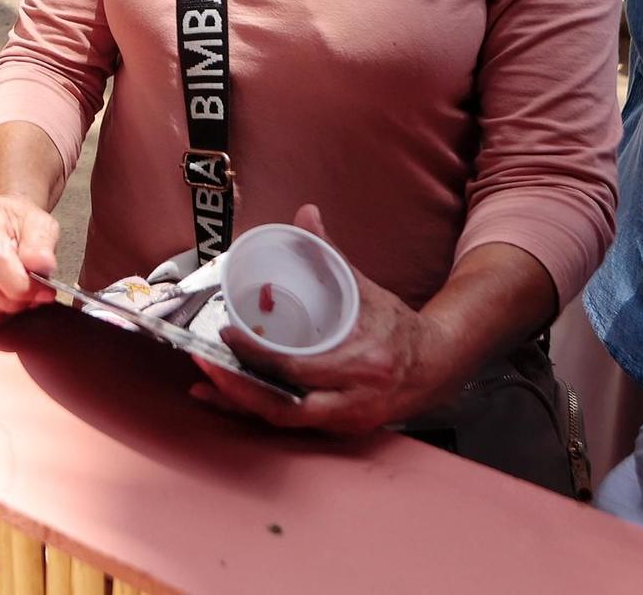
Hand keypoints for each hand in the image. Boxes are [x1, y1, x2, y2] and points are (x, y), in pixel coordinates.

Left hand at [189, 204, 440, 434]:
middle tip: (204, 365)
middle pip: (285, 407)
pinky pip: (292, 424)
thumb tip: (306, 214)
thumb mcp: (367, 289)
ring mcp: (347, 420)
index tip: (228, 335)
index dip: (259, 357)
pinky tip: (230, 399)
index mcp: (363, 363)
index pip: (299, 368)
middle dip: (238, 390)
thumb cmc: (400, 328)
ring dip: (241, 406)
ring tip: (205, 386)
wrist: (438, 366)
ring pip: (284, 421)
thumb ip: (331, 254)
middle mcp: (354, 401)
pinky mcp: (340, 429)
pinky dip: (259, 413)